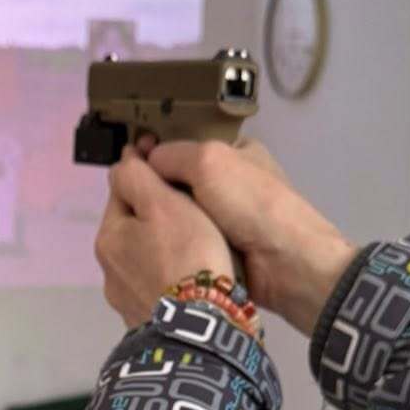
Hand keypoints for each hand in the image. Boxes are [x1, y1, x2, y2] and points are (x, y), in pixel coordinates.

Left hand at [95, 149, 233, 326]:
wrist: (201, 330)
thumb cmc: (186, 257)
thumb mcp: (163, 204)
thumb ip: (138, 176)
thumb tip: (122, 159)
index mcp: (109, 236)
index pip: (121, 189)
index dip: (143, 169)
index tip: (165, 156)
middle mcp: (108, 270)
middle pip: (131, 226)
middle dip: (152, 211)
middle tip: (187, 202)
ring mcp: (125, 301)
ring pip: (143, 258)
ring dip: (160, 246)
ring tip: (193, 243)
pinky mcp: (146, 324)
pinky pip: (156, 286)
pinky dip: (168, 275)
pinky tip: (189, 277)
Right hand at [145, 138, 354, 336]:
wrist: (286, 263)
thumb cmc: (250, 204)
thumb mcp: (209, 162)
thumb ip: (171, 155)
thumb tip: (143, 160)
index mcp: (236, 151)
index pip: (187, 146)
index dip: (158, 152)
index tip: (130, 163)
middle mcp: (232, 182)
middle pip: (181, 179)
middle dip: (157, 187)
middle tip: (123, 197)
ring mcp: (228, 218)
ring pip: (183, 212)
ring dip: (163, 217)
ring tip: (131, 222)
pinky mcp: (223, 248)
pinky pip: (189, 238)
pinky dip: (174, 240)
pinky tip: (152, 244)